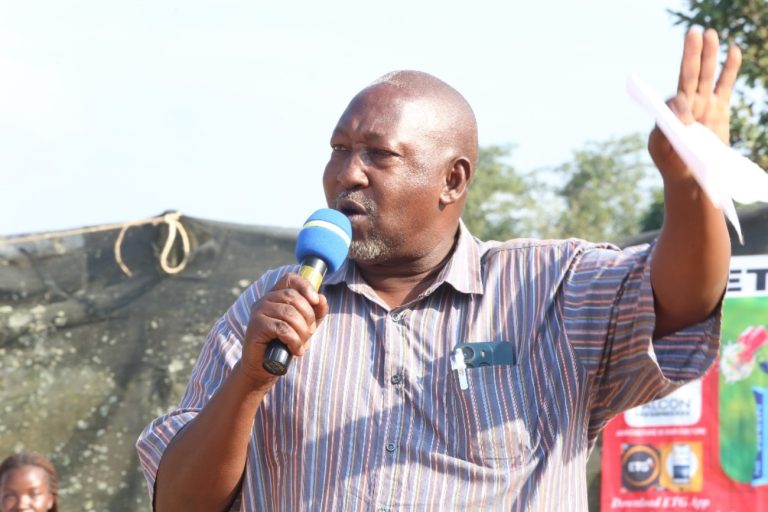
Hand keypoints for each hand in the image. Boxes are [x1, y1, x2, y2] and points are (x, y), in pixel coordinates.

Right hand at [238, 273, 327, 387]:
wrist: (265, 367)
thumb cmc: (285, 344)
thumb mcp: (305, 326)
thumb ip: (315, 312)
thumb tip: (321, 299)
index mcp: (276, 295)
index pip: (290, 279)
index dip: (305, 286)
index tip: (316, 300)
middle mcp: (265, 300)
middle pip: (293, 297)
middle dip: (308, 316)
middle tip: (310, 332)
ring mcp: (258, 312)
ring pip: (289, 314)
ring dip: (302, 331)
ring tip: (302, 344)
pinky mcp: (256, 326)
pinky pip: (282, 328)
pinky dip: (294, 341)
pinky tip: (296, 350)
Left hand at [648, 28, 741, 182]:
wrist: (689, 176)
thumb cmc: (671, 162)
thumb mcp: (659, 148)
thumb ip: (664, 129)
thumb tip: (683, 108)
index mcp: (669, 112)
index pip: (675, 98)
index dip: (681, 104)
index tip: (688, 118)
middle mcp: (686, 103)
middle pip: (689, 74)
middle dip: (691, 54)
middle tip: (693, 32)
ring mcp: (703, 104)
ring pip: (706, 75)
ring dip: (709, 55)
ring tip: (710, 33)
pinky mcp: (719, 108)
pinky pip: (724, 84)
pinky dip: (729, 68)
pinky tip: (733, 50)